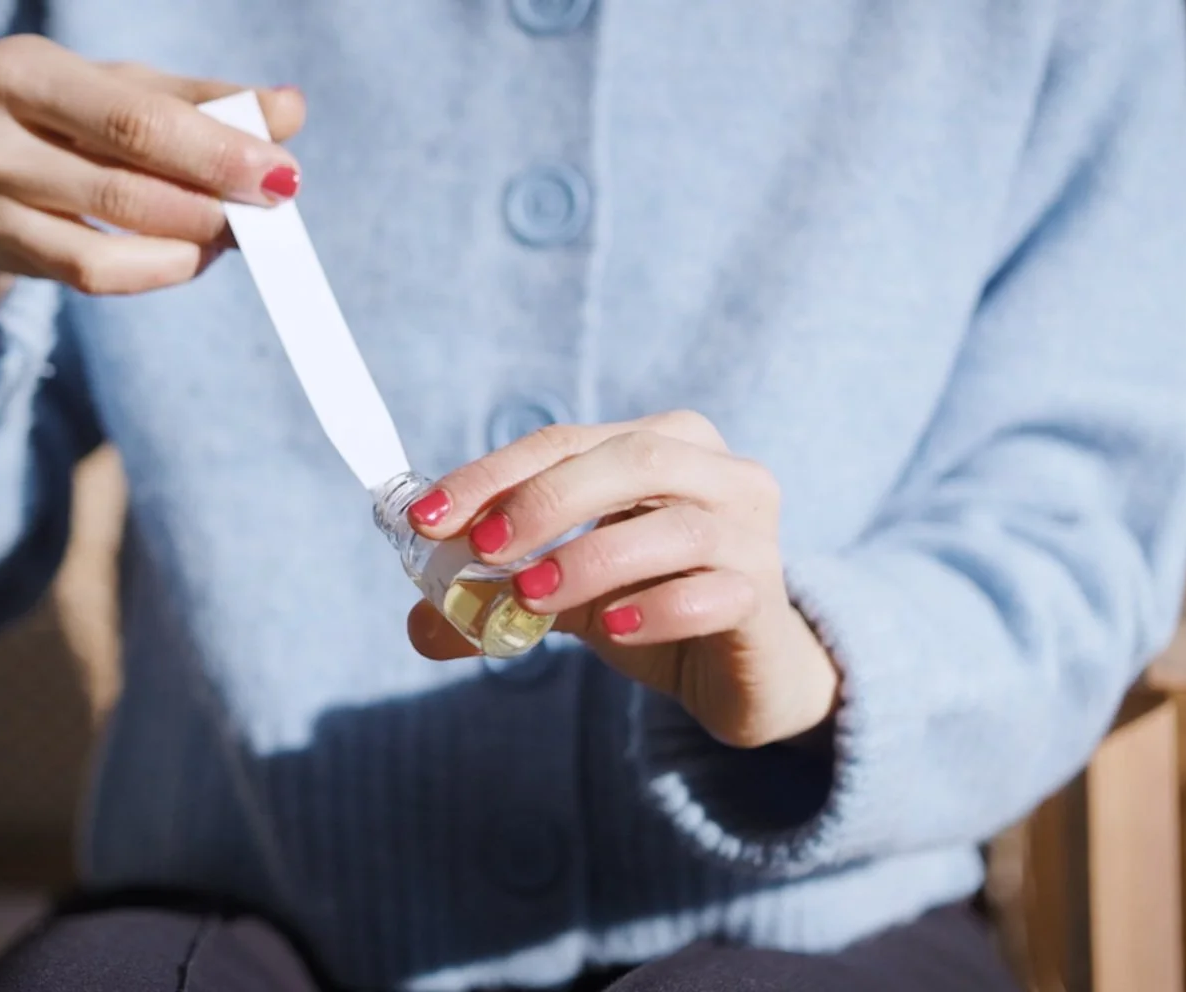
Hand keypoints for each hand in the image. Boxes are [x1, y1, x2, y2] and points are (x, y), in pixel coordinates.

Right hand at [0, 35, 306, 362]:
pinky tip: (189, 255)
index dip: (218, 151)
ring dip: (191, 242)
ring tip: (231, 232)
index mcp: (24, 68)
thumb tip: (288, 109)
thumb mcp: (118, 91)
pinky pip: (92, 275)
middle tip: (269, 208)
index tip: (282, 173)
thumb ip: (202, 102)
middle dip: (213, 200)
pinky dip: (156, 269)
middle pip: (125, 180)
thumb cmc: (54, 120)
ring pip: (110, 239)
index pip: (138, 119)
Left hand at [404, 411, 840, 748]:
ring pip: (674, 526)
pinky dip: (655, 608)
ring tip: (531, 597)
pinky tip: (611, 629)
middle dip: (546, 500)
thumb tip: (421, 624)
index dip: (493, 474)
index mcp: (663, 443)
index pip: (566, 442)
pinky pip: (712, 592)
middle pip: (632, 459)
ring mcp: (751, 532)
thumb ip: (499, 598)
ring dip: (590, 559)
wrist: (745, 673)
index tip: (428, 517)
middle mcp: (718, 472)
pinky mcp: (764, 595)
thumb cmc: (654, 605)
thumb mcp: (565, 595)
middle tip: (484, 547)